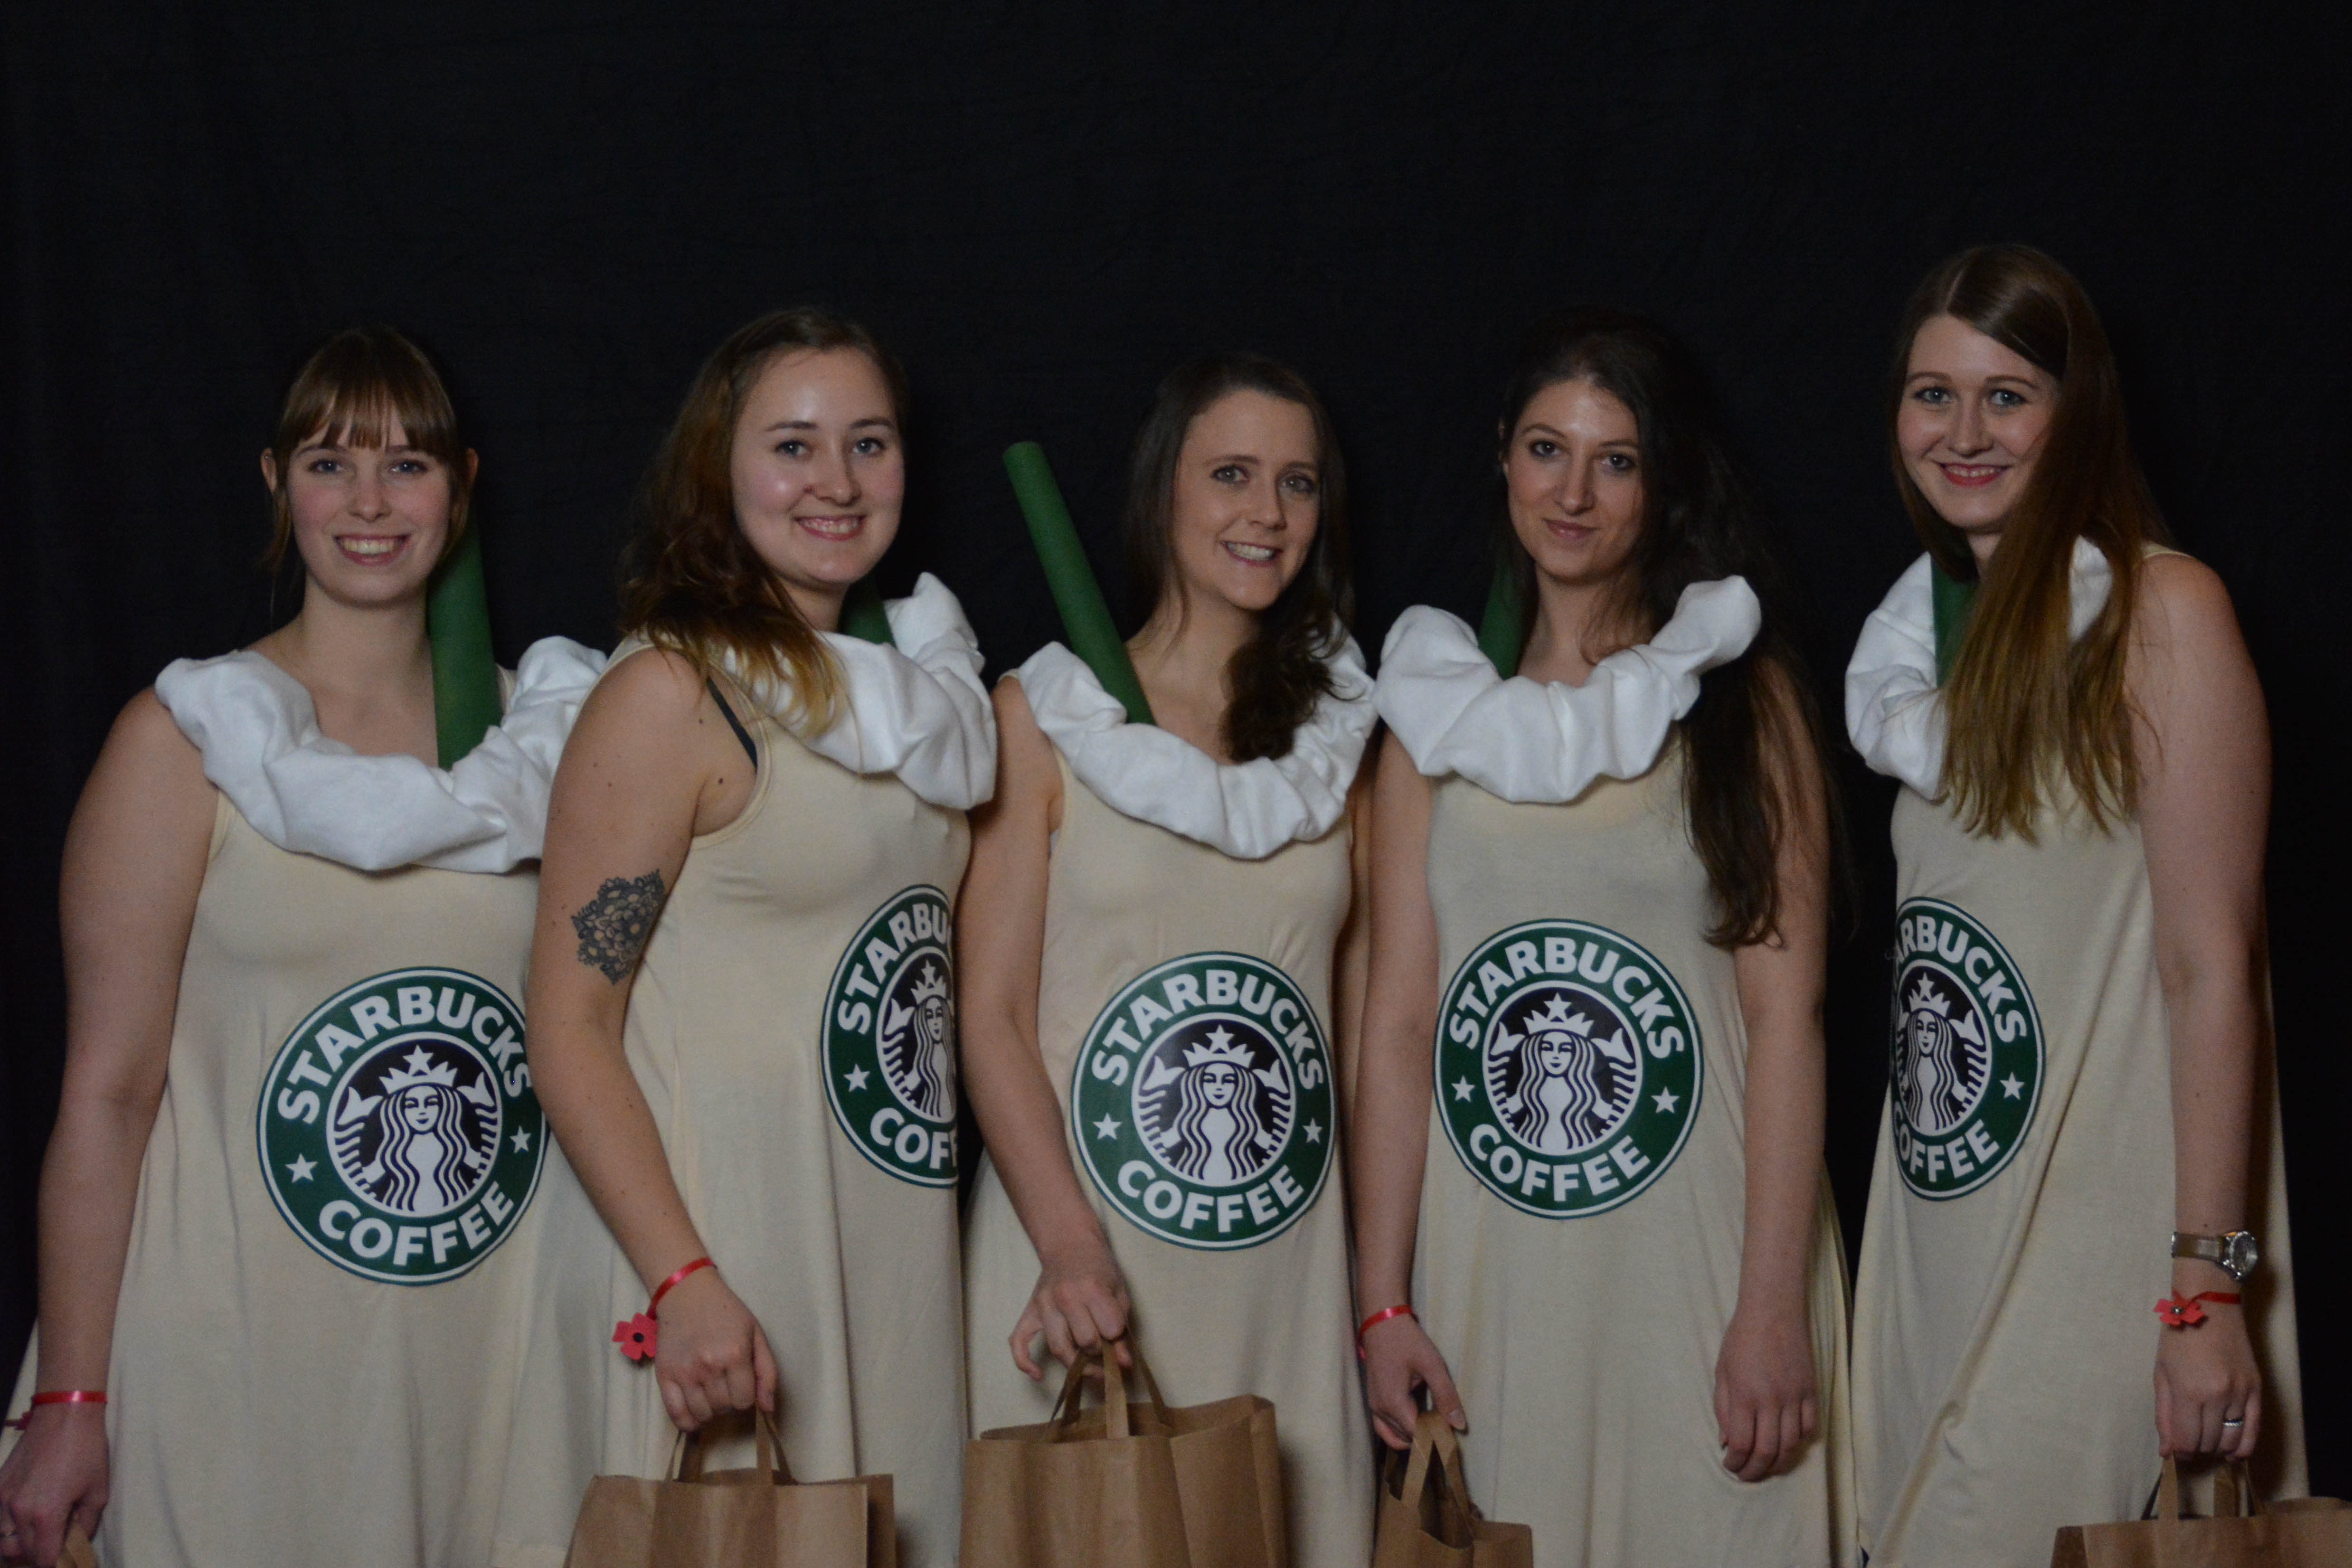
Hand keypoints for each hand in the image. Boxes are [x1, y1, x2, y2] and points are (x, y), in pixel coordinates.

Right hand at [0, 1403, 108, 1566]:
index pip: (43, 1558)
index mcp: (46, 1515)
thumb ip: (86, 1523)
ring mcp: (3, 1499)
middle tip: (53, 1546)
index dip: (55, 1563)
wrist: (64, 1415)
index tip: (63, 1559)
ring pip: (3, 1539)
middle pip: (19, 1553)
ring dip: (18, 1543)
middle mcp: (18, 1511)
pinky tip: (27, 1516)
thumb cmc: (86, 1450)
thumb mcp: (98, 1491)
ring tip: (38, 1534)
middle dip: (37, 1555)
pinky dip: (8, 1525)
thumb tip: (78, 1541)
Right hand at [652, 1268, 777, 1432]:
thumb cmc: (727, 1313)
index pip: (745, 1401)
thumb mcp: (756, 1335)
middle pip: (724, 1408)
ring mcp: (685, 1373)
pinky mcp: (664, 1375)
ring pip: (702, 1414)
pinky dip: (687, 1422)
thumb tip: (768, 1409)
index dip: (746, 1397)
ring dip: (710, 1410)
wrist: (688, 1294)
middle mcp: (709, 1367)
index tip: (742, 1385)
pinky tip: (694, 1415)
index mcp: (735, 1355)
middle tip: (725, 1385)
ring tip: (711, 1394)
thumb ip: (767, 1372)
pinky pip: (676, 1415)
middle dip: (729, 1402)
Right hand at [1011, 1231, 1130, 1380]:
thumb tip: (1125, 1364)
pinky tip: (1038, 1374)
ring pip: (1058, 1348)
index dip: (1117, 1338)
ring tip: (1088, 1366)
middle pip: (1085, 1342)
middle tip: (1104, 1347)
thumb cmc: (1099, 1268)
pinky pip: (1019, 1342)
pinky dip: (1025, 1362)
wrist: (1069, 1245)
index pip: (1109, 1330)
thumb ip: (1122, 1328)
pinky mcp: (1029, 1312)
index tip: (1117, 1335)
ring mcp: (1044, 1305)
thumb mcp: (1118, 1292)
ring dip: (1075, 1363)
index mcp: (1092, 1289)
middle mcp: (1065, 1298)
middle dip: (1099, 1350)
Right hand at [1361, 1314, 1464, 1450]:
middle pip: (1407, 1438)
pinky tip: (1417, 1423)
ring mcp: (1374, 1407)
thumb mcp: (1432, 1365)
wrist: (1382, 1323)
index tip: (1454, 1435)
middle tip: (1448, 1427)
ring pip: (1395, 1437)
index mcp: (1394, 1402)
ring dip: (1415, 1436)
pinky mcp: (1374, 1402)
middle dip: (1428, 1437)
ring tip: (1435, 1425)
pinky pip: (1385, 1429)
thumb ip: (1446, 1396)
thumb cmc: (1408, 1341)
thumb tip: (1459, 1425)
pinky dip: (1401, 1433)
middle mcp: (1380, 1410)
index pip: (1418, 1435)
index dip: (1437, 1438)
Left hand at [1714, 1300, 1818, 1480]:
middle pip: (1768, 1451)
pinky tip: (1787, 1444)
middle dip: (1755, 1471)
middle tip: (1746, 1474)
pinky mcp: (1812, 1391)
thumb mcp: (1722, 1372)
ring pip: (1791, 1445)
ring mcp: (1795, 1397)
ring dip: (1778, 1463)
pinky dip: (1799, 1442)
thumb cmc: (1741, 1339)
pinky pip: (1809, 1427)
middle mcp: (1771, 1400)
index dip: (1735, 1462)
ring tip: (1766, 1466)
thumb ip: (1723, 1409)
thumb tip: (1727, 1442)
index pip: (1742, 1444)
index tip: (1730, 1465)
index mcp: (1745, 1395)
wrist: (1773, 1311)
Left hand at [2155, 1294, 2261, 1460]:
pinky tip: (2234, 1452)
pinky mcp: (2257, 1390)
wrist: (2210, 1308)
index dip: (2180, 1452)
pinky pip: (2254, 1430)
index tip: (2176, 1451)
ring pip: (2232, 1440)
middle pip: (2209, 1443)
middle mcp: (2218, 1397)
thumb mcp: (2161, 1375)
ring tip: (2208, 1442)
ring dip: (2218, 1448)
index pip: (2187, 1441)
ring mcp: (2241, 1394)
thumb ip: (2164, 1416)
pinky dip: (2244, 1446)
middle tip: (2189, 1441)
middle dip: (2196, 1448)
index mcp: (2189, 1392)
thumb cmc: (2177, 1338)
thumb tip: (2167, 1452)